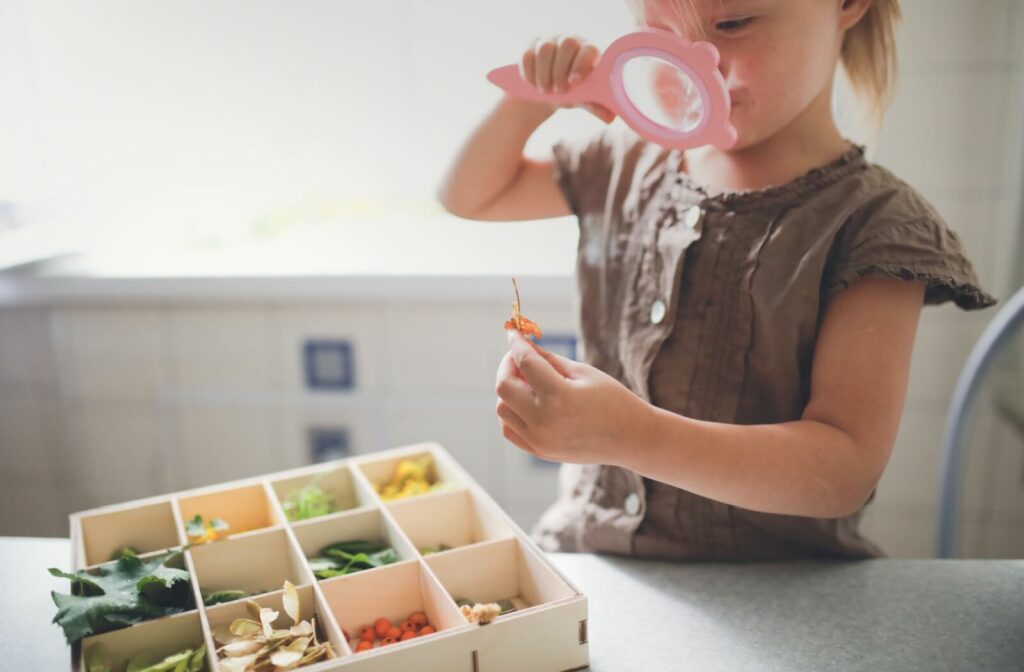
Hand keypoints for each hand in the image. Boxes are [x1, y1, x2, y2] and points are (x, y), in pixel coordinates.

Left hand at [494, 330, 653, 463]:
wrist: (631, 438)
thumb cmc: (613, 400)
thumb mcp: (583, 372)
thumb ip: (549, 360)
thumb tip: (523, 346)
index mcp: (559, 396)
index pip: (525, 362)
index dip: (517, 344)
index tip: (513, 333)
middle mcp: (544, 421)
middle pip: (504, 387)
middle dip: (508, 367)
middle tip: (521, 358)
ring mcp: (539, 440)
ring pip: (502, 409)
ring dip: (510, 391)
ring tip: (530, 382)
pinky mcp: (539, 451)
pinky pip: (509, 429)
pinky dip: (511, 413)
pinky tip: (529, 402)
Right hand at [519, 35, 615, 122]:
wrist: (546, 92)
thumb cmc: (570, 92)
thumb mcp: (582, 99)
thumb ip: (595, 106)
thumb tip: (610, 118)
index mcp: (588, 52)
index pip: (589, 49)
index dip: (582, 64)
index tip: (574, 82)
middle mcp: (570, 41)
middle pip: (568, 43)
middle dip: (561, 70)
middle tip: (559, 91)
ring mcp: (550, 41)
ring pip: (546, 48)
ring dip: (544, 73)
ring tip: (545, 90)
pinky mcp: (531, 46)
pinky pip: (528, 54)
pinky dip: (529, 72)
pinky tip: (532, 84)